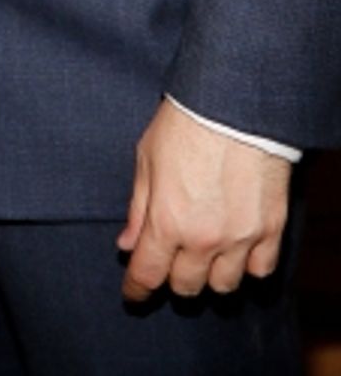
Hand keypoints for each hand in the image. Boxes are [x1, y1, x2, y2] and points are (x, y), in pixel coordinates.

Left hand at [117, 97, 290, 300]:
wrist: (235, 103)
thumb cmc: (184, 123)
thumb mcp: (146, 158)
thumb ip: (138, 208)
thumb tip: (126, 244)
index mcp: (167, 221)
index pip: (147, 275)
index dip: (136, 290)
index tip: (133, 293)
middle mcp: (203, 239)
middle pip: (185, 286)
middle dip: (172, 277)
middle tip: (170, 262)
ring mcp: (240, 237)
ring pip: (223, 285)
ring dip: (210, 276)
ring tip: (204, 256)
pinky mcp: (271, 229)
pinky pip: (260, 270)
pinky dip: (248, 267)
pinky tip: (238, 252)